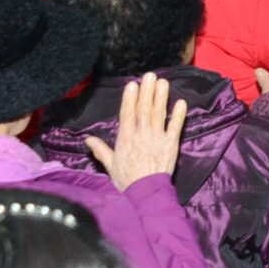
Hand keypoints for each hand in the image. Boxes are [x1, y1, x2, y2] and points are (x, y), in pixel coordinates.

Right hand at [83, 74, 186, 190]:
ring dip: (161, 98)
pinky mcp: (171, 144)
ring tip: (163, 82)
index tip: (132, 84)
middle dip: (147, 92)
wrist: (146, 192)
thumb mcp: (110, 164)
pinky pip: (175, 127)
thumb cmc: (127, 179)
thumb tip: (87, 139)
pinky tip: (181, 102)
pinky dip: (178, 115)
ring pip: (159, 115)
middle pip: (144, 110)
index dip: (130, 98)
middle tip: (150, 75)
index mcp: (125, 139)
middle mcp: (141, 136)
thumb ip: (100, 149)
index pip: (127, 114)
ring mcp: (157, 139)